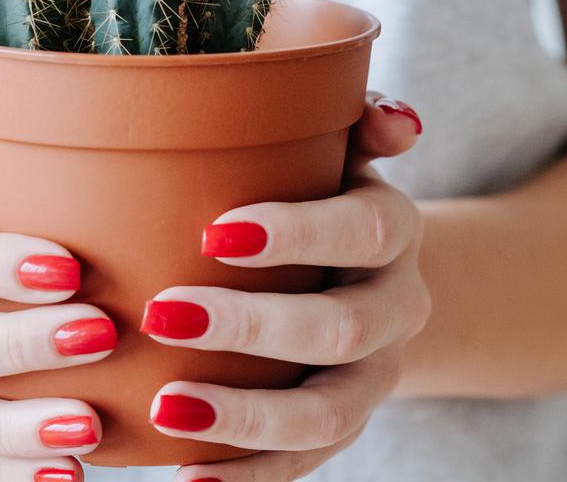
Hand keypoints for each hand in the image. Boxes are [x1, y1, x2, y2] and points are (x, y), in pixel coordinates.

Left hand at [140, 92, 429, 481]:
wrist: (365, 271)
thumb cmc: (322, 192)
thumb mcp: (342, 148)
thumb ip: (361, 121)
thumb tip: (402, 123)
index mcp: (394, 229)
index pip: (363, 230)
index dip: (299, 233)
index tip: (215, 232)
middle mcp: (397, 307)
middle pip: (341, 328)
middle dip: (253, 325)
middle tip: (164, 312)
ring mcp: (375, 375)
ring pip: (329, 412)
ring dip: (247, 416)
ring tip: (167, 407)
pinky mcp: (344, 425)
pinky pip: (305, 462)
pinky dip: (249, 476)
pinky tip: (186, 476)